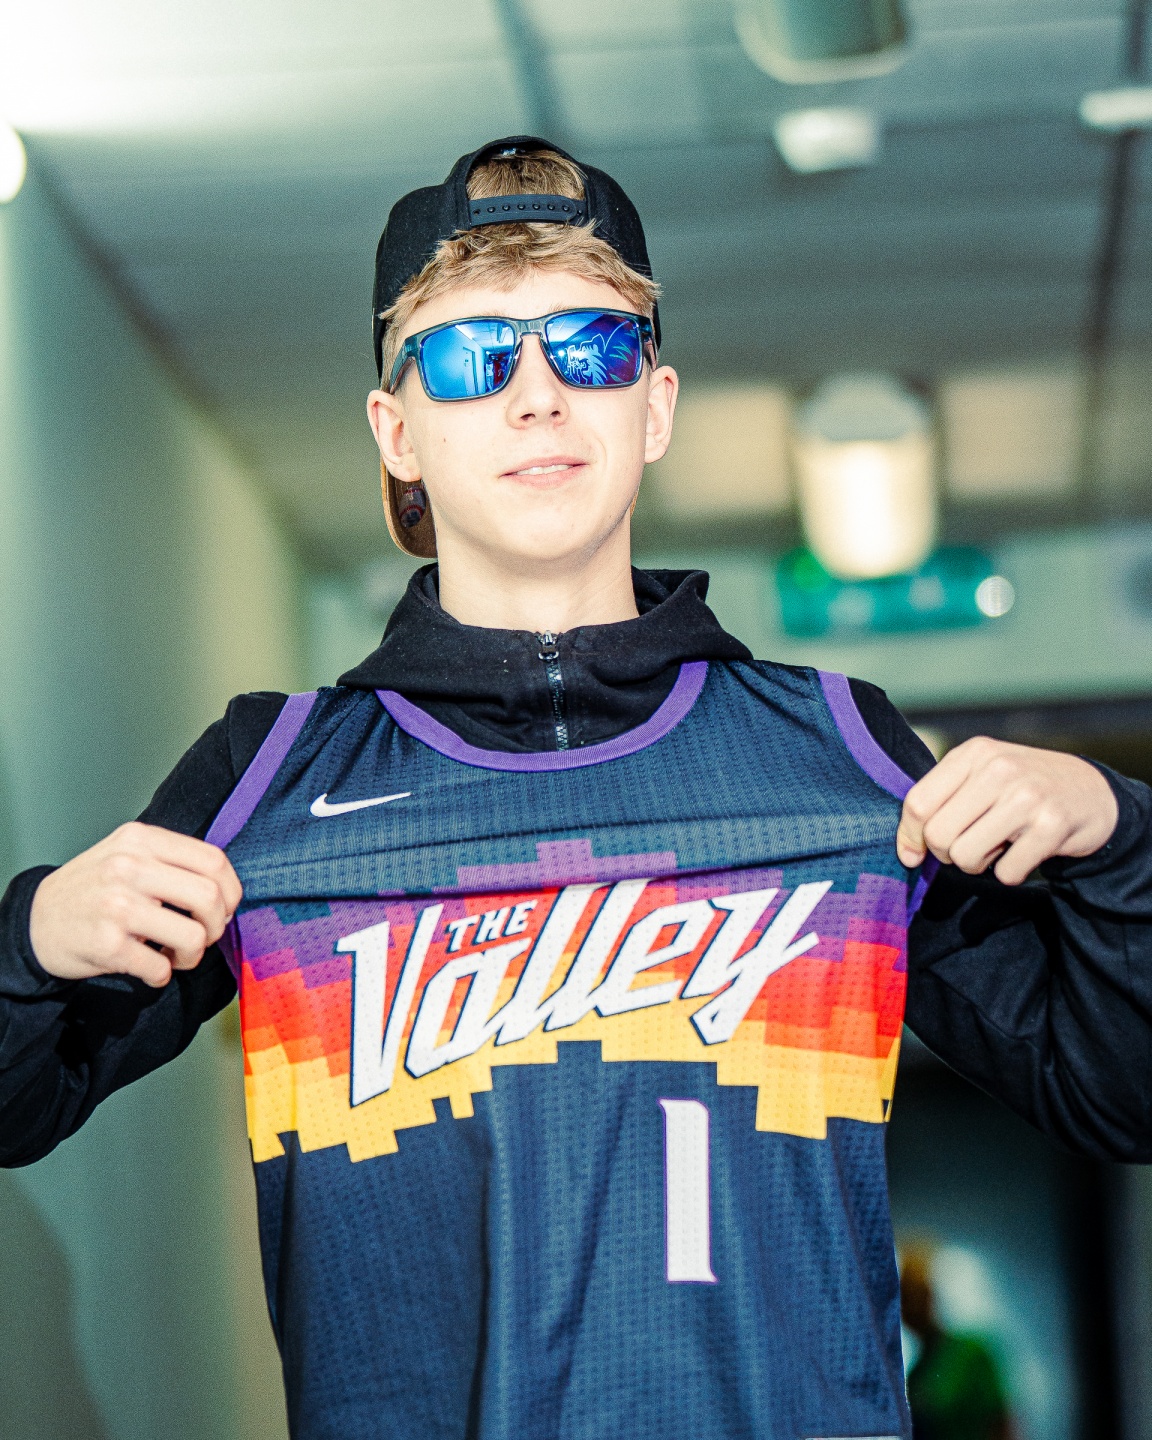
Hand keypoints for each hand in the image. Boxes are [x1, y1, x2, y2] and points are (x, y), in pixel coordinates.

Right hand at [29, 822, 242, 987]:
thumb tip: (224, 888)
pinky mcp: (106, 944)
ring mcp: (116, 905)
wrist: (35, 920)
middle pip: (210, 897)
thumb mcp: (127, 854)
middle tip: (203, 936)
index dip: (231, 890)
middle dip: (217, 926)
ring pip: (193, 937)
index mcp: (141, 840)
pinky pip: (160, 968)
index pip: (213, 860)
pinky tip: (150, 967)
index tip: (225, 908)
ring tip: (176, 955)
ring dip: (192, 956)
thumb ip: (171, 860)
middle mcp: (128, 867)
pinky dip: (162, 975)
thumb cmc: (92, 889)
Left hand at [896, 737, 1118, 885]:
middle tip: (969, 845)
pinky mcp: (1052, 826)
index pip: (918, 803)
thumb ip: (942, 800)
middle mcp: (998, 769)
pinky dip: (1010, 873)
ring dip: (977, 865)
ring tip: (996, 847)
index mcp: (973, 753)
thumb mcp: (981, 773)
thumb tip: (907, 852)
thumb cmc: (1021, 787)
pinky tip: (1023, 852)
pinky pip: (1005, 873)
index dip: (909, 836)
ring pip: (965, 857)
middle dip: (946, 853)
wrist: (1091, 792)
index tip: (913, 855)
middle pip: (938, 835)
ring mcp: (1027, 797)